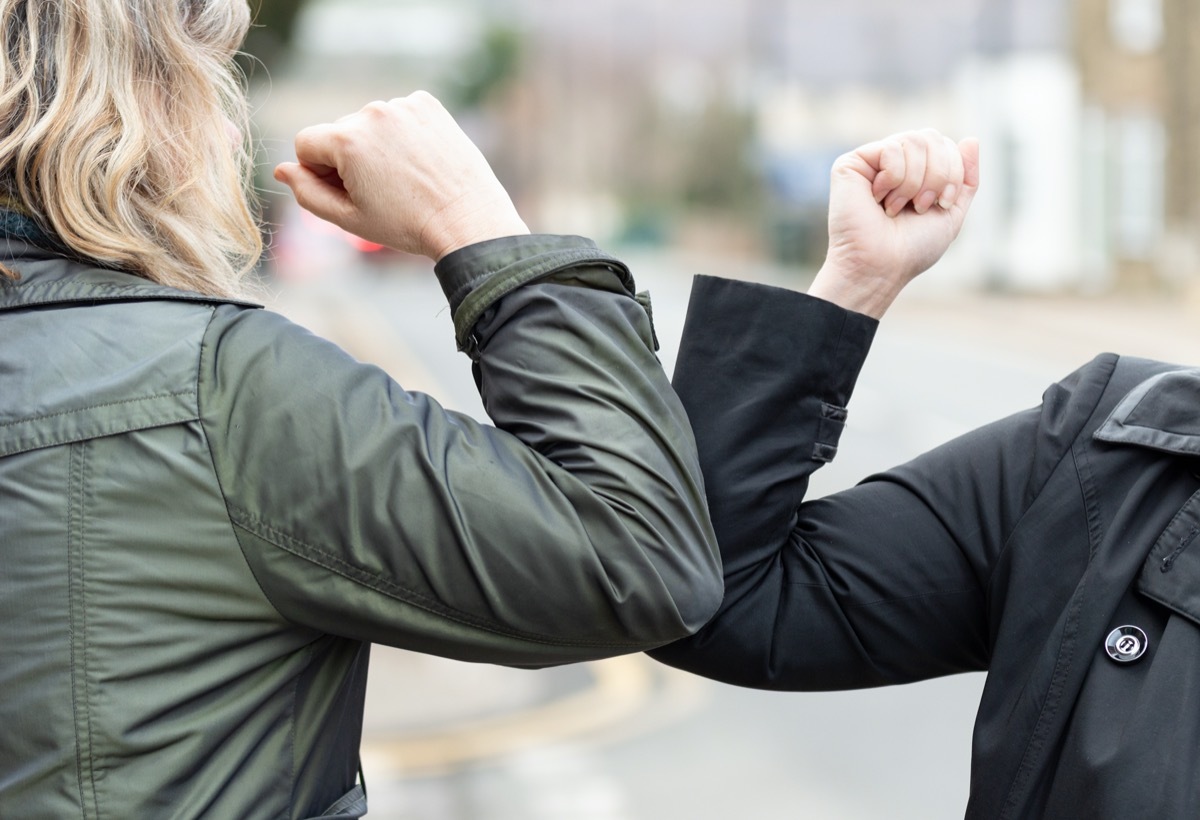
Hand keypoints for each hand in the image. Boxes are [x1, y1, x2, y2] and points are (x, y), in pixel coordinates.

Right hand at [274, 91, 528, 260]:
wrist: (468, 221)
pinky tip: (420, 160)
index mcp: (346, 139)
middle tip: (382, 192)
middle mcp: (371, 112)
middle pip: (338, 133)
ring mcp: (402, 105)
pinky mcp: (427, 104)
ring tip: (405, 178)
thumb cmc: (407, 225)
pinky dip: (403, 134)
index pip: (305, 144)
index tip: (346, 192)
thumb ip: (307, 193)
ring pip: (369, 124)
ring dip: (377, 146)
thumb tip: (281, 169)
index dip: (318, 173)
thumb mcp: (349, 218)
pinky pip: (399, 115)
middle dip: (349, 159)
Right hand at [807, 129, 979, 317]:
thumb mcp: (951, 212)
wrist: (880, 266)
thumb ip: (966, 177)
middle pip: (931, 137)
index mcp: (916, 172)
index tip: (941, 204)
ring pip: (913, 140)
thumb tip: (971, 138)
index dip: (953, 171)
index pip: (945, 144)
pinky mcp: (851, 164)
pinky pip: (891, 148)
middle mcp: (893, 163)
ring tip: (896, 208)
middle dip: (938, 174)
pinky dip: (894, 178)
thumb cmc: (912, 248)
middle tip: (921, 206)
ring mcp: (871, 162)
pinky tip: (878, 199)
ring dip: (915, 181)